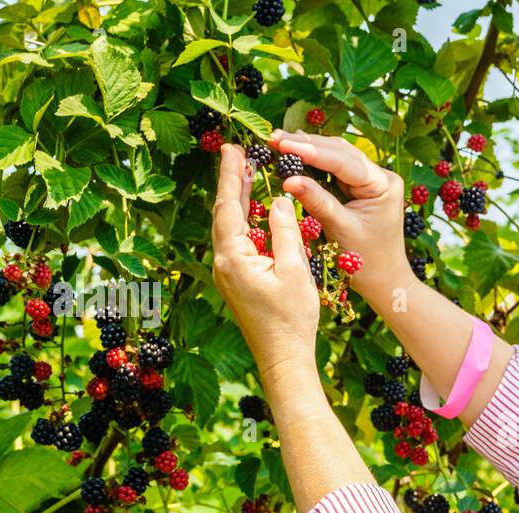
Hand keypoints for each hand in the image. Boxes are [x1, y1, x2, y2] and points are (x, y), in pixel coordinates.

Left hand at [211, 143, 319, 380]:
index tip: (232, 149)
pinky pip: (238, 241)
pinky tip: (255, 210)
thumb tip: (281, 200)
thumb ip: (286, 231)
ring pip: (230, 226)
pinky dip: (246, 220)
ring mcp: (228, 273)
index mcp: (233, 257)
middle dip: (232, 182)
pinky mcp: (237, 280)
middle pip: (225, 213)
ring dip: (240, 199)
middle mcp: (224, 263)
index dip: (231, 176)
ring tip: (247, 173)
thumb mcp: (294, 270)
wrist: (284, 358)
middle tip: (236, 152)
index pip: (229, 206)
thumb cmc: (292, 319)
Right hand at [267, 128, 413, 301]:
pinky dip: (314, 163)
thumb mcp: (340, 229)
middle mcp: (381, 177)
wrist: (384, 281)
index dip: (312, 151)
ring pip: (337, 157)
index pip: (344, 161)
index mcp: (383, 185)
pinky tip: (294, 153)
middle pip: (340, 152)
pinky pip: (335, 170)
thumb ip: (317, 201)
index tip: (283, 144)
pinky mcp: (361, 188)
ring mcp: (372, 180)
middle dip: (307, 145)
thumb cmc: (367, 261)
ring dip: (309, 150)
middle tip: (274, 139)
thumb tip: (288, 179)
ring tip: (279, 143)